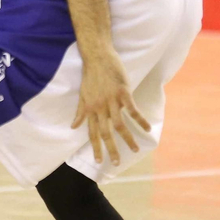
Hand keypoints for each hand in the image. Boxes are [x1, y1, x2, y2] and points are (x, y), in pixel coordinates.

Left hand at [71, 48, 148, 166]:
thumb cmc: (90, 75)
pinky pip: (132, 110)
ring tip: (135, 150)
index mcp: (90, 109)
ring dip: (128, 139)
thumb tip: (73, 126)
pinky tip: (147, 129)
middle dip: (111, 149)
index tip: (98, 161)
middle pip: (105, 133)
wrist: (97, 56)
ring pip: (120, 124)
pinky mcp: (123, 92)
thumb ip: (80, 112)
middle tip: (116, 163)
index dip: (95, 147)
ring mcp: (112, 100)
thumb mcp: (82, 95)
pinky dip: (140, 120)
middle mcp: (100, 107)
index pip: (92, 132)